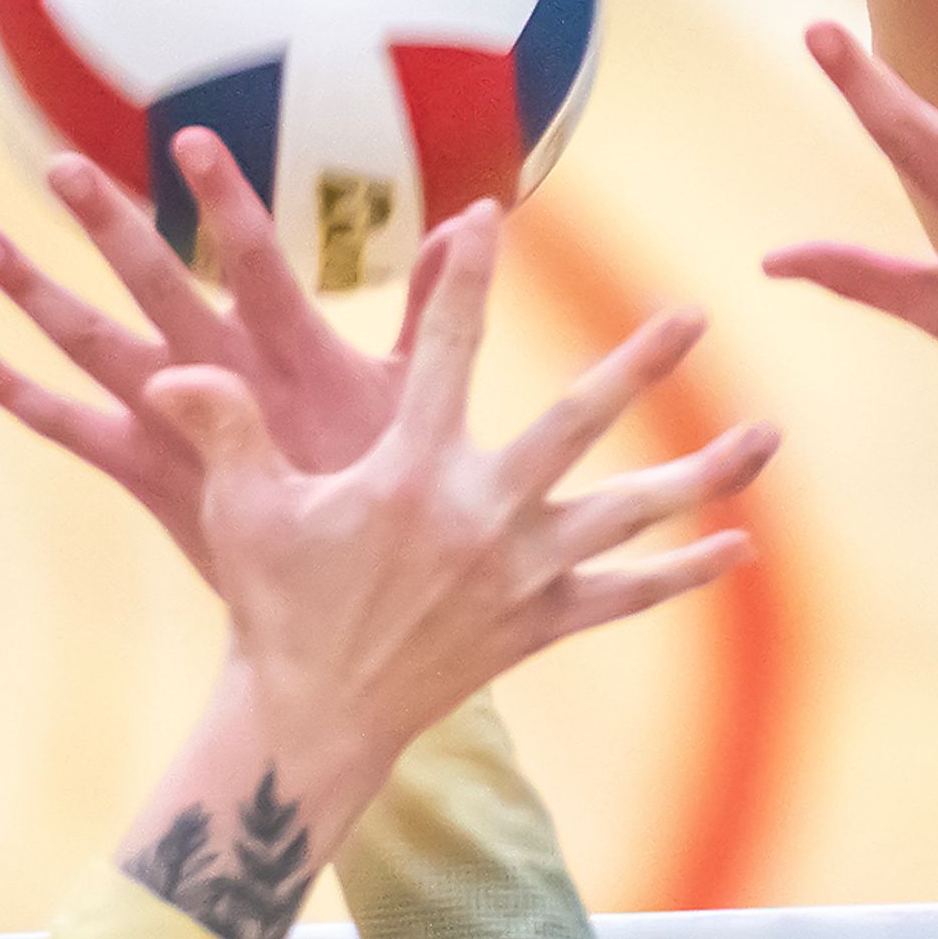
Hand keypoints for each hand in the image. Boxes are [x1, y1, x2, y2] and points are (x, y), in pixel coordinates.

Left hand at [0, 132, 451, 580]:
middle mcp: (223, 380)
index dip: (223, 199)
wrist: (333, 612)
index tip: (188, 138)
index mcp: (290, 354)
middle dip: (108, 224)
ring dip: (33, 294)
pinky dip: (15, 393)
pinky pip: (66, 428)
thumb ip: (432, 303)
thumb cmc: (383, 488)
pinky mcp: (141, 471)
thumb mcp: (417, 397)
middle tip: (59, 167)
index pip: (253, 258)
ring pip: (91, 347)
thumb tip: (474, 219)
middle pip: (155, 287)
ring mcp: (174, 426)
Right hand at [176, 204, 772, 785]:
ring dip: (701, 475)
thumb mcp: (242, 509)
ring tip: (767, 437)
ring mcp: (522, 575)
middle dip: (638, 367)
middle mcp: (483, 517)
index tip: (495, 218)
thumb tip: (169, 372)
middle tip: (692, 315)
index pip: (448, 350)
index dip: (470, 278)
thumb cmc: (274, 605)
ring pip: (629, 514)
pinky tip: (740, 548)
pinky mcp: (540, 627)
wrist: (314, 720)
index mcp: (412, 473)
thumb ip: (221, 430)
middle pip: (577, 426)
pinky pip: (625, 597)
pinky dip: (684, 573)